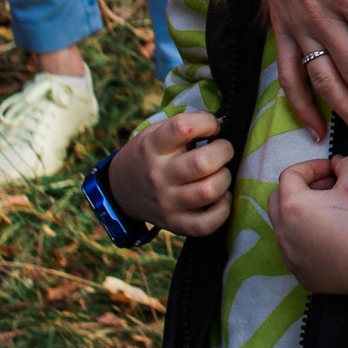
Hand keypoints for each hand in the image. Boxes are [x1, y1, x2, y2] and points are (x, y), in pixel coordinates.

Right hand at [109, 109, 233, 236]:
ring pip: (209, 191)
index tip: (212, 126)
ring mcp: (167, 203)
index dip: (207, 122)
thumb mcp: (156, 132)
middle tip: (222, 150)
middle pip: (202, 163)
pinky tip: (222, 197)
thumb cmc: (150, 154)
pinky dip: (223, 210)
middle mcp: (158, 176)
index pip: (183, 127)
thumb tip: (226, 122)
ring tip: (220, 173)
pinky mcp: (174, 224)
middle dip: (224, 151)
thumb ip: (185, 126)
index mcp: (152, 147)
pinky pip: (206, 225)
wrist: (121, 190)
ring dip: (224, 178)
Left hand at [271, 155, 347, 305]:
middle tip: (326, 187)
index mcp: (292, 206)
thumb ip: (345, 164)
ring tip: (329, 212)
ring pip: (285, 226)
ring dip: (301, 213)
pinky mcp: (299, 273)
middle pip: (278, 199)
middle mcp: (283, 232)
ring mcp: (289, 256)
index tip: (332, 170)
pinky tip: (331, 238)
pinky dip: (306, 238)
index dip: (312, 166)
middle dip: (300, 188)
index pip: (290, 175)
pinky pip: (295, 249)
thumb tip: (338, 163)